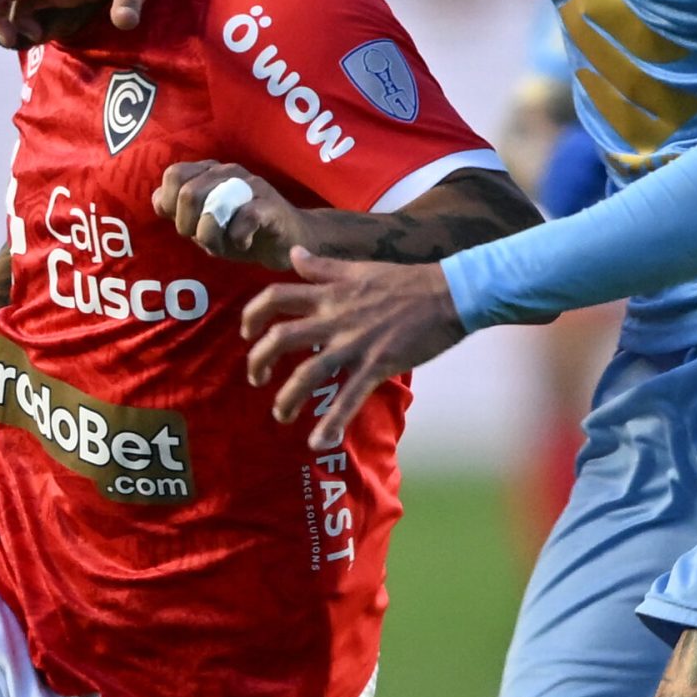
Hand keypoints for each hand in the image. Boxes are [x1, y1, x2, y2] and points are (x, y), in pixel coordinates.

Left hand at [154, 160, 307, 270]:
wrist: (290, 240)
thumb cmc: (243, 231)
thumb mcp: (204, 223)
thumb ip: (179, 210)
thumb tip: (157, 199)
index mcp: (210, 172)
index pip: (174, 175)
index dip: (170, 204)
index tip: (184, 225)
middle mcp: (229, 173)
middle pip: (188, 193)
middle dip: (188, 225)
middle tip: (203, 239)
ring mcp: (251, 187)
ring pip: (213, 204)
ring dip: (209, 234)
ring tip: (222, 244)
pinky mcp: (270, 206)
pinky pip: (244, 219)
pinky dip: (236, 238)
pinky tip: (243, 244)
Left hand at [243, 249, 464, 450]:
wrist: (448, 294)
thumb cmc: (406, 281)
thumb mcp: (358, 267)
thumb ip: (322, 266)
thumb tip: (294, 254)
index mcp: (329, 293)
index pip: (276, 297)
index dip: (253, 314)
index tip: (247, 332)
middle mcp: (334, 318)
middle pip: (280, 339)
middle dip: (259, 361)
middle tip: (255, 377)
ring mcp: (354, 344)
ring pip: (307, 374)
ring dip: (287, 398)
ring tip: (281, 414)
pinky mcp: (376, 365)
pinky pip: (348, 398)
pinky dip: (331, 422)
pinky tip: (318, 442)